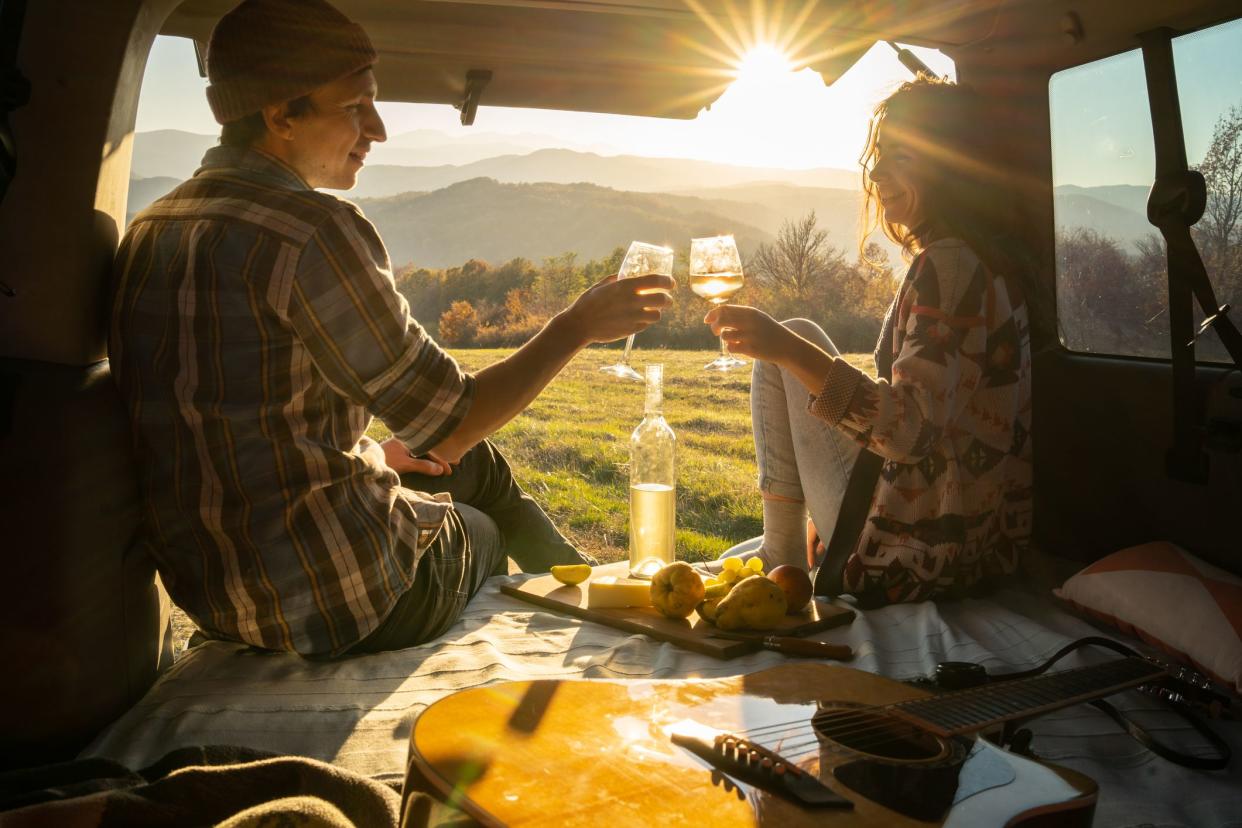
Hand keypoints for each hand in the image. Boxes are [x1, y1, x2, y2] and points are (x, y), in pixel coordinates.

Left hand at [381, 437, 451, 475]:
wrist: (365, 462)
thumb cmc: (383, 461)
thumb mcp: (404, 465)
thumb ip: (422, 466)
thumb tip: (440, 470)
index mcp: (409, 437)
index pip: (431, 447)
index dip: (442, 459)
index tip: (450, 470)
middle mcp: (407, 436)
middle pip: (430, 444)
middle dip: (443, 454)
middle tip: (457, 461)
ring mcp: (404, 442)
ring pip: (425, 447)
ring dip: (436, 455)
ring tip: (448, 461)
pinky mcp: (400, 447)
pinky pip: (419, 449)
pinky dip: (427, 455)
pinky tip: (434, 459)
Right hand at [560, 272, 675, 344]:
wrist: (580, 325)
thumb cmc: (588, 302)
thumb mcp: (601, 286)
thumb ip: (615, 280)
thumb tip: (623, 276)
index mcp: (626, 286)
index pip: (656, 280)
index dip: (667, 280)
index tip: (670, 282)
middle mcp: (632, 301)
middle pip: (663, 299)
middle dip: (667, 298)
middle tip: (666, 298)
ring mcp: (633, 317)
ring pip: (657, 315)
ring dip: (657, 311)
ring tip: (653, 310)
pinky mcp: (631, 330)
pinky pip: (646, 325)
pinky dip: (646, 321)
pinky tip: (640, 318)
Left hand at [704, 305, 797, 363]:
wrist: (787, 346)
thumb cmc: (768, 331)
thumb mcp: (757, 318)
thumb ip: (739, 315)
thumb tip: (716, 315)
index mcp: (750, 312)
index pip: (725, 309)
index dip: (712, 314)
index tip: (707, 319)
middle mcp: (750, 322)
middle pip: (721, 320)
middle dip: (714, 326)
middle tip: (716, 332)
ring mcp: (750, 335)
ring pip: (725, 335)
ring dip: (725, 338)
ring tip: (734, 340)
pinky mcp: (750, 349)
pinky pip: (730, 347)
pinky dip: (731, 348)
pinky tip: (739, 348)